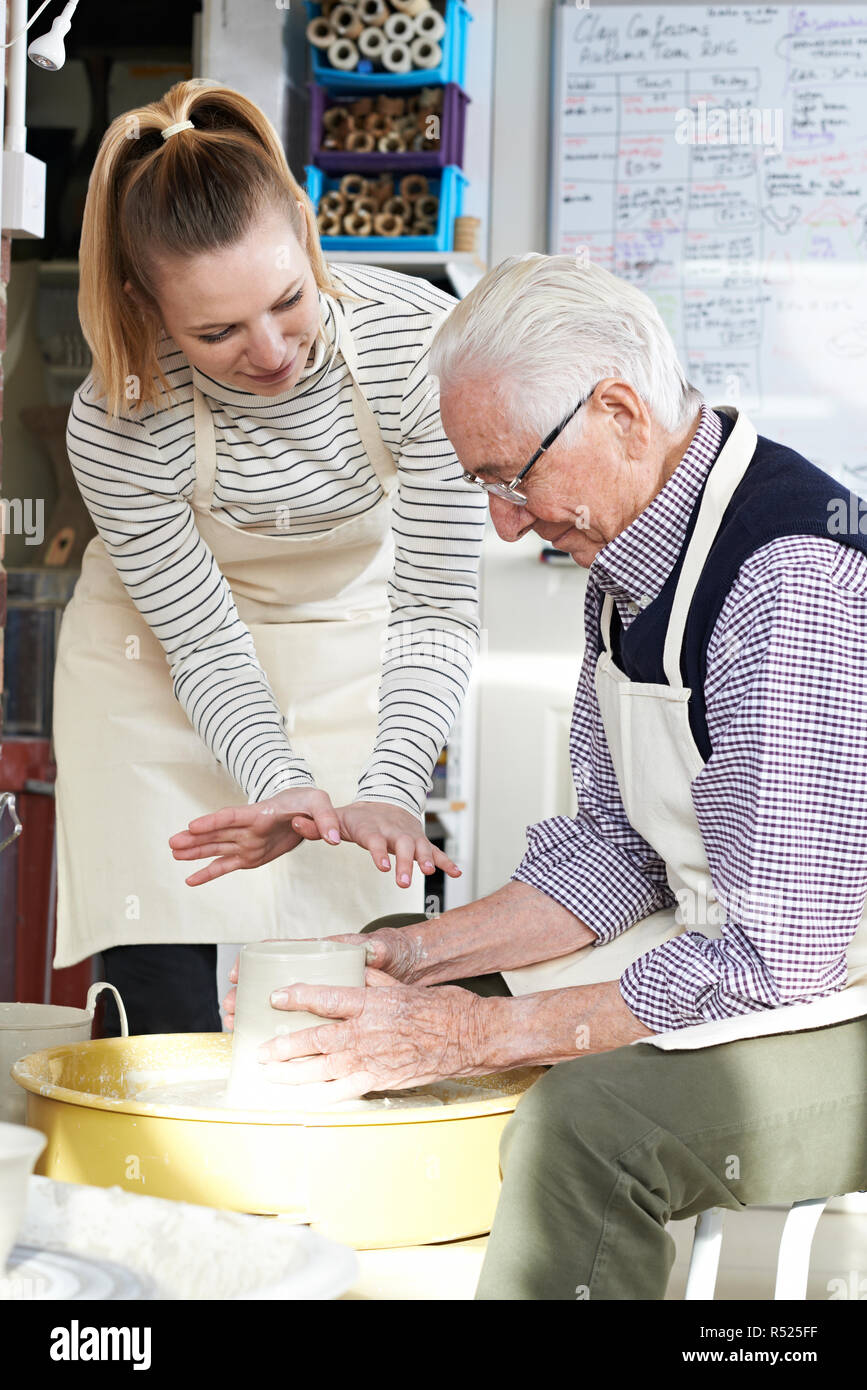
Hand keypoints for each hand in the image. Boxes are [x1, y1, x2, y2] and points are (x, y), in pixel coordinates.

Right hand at [168, 788, 341, 885]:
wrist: (307, 812)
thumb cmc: (309, 802)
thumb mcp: (321, 804)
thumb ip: (325, 819)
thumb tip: (334, 839)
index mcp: (260, 813)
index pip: (233, 816)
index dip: (213, 821)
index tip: (192, 825)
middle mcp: (248, 828)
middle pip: (218, 832)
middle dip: (196, 838)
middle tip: (172, 842)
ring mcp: (246, 842)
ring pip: (217, 848)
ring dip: (195, 852)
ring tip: (173, 853)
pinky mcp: (250, 856)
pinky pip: (226, 865)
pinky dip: (209, 873)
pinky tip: (191, 879)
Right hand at [221, 934, 384, 1027]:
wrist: (411, 967)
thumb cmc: (395, 955)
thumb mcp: (388, 951)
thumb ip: (380, 950)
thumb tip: (374, 950)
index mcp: (328, 951)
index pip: (286, 950)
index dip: (257, 959)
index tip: (238, 971)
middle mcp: (319, 970)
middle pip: (275, 981)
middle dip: (247, 994)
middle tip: (229, 1007)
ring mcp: (322, 994)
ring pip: (282, 1005)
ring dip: (256, 1015)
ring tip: (236, 1026)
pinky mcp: (331, 1013)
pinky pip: (299, 1022)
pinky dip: (280, 1031)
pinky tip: (263, 1041)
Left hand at [254, 978, 490, 1099]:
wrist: (469, 1037)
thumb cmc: (441, 1008)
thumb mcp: (404, 985)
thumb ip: (373, 979)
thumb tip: (351, 966)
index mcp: (372, 1003)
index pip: (325, 998)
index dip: (298, 997)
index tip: (276, 997)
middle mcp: (367, 1033)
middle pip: (315, 1040)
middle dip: (284, 1046)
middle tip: (261, 1050)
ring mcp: (372, 1060)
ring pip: (323, 1069)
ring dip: (293, 1073)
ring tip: (271, 1074)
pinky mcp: (381, 1081)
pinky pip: (346, 1091)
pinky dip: (323, 1096)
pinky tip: (306, 1098)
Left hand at [289, 799, 460, 887]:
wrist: (385, 800)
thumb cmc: (358, 817)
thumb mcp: (336, 818)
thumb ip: (315, 826)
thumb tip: (294, 824)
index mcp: (371, 827)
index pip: (375, 839)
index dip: (379, 851)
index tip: (382, 865)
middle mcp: (393, 831)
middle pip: (401, 845)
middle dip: (404, 862)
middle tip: (404, 881)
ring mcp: (410, 836)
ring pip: (421, 847)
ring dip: (427, 860)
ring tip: (430, 873)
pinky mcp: (420, 841)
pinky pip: (436, 851)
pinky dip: (447, 861)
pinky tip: (457, 873)